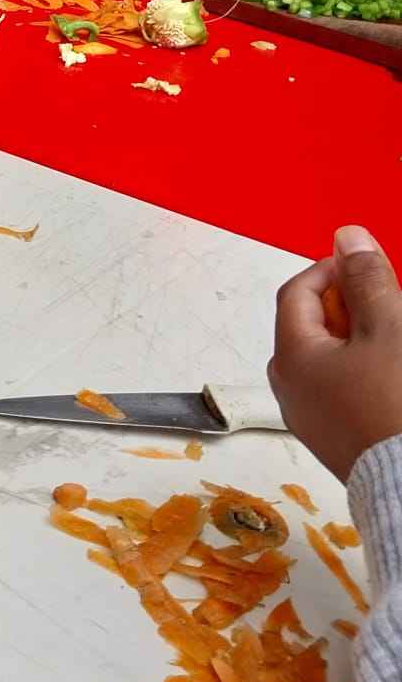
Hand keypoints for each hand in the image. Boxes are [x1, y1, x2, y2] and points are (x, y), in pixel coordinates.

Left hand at [267, 225, 401, 481]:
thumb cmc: (397, 411)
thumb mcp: (387, 331)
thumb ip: (366, 281)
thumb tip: (347, 238)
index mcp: (291, 357)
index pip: (297, 293)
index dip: (330, 270)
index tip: (361, 263)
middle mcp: (291, 390)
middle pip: (311, 327)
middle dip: (349, 306)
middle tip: (385, 299)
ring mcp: (314, 420)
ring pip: (330, 361)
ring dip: (361, 340)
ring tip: (394, 334)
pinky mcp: (340, 443)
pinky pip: (344, 391)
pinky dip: (367, 371)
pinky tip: (394, 373)